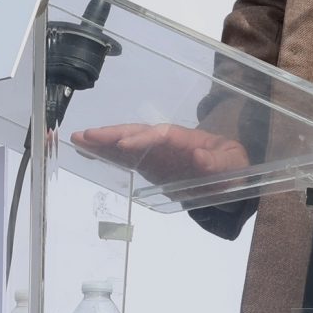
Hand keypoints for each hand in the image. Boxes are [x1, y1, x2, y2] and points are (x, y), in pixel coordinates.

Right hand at [69, 122, 250, 186]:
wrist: (228, 180)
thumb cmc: (231, 170)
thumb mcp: (233, 165)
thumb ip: (218, 163)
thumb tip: (198, 156)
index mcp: (186, 139)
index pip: (160, 135)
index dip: (141, 139)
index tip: (123, 146)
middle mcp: (166, 142)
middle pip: (137, 133)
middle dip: (112, 134)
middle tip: (86, 135)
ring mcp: (155, 153)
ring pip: (126, 143)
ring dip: (103, 141)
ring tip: (78, 140)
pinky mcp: (148, 165)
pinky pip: (125, 158)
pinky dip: (106, 155)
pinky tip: (87, 153)